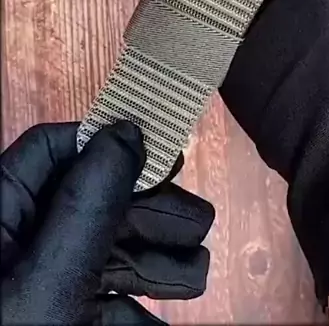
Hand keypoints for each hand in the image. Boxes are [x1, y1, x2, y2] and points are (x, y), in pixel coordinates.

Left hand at [1, 121, 213, 324]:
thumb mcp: (51, 278)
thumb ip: (87, 205)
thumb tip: (124, 135)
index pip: (50, 150)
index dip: (109, 145)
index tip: (162, 152)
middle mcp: (13, 247)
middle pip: (90, 205)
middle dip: (151, 214)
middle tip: (196, 224)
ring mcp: (32, 288)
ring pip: (102, 255)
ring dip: (156, 262)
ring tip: (195, 275)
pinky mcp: (49, 321)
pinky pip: (99, 302)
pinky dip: (136, 308)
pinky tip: (162, 321)